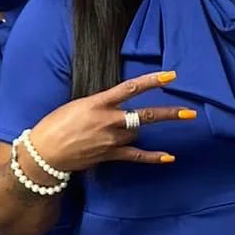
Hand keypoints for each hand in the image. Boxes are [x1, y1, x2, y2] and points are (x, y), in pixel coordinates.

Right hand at [31, 71, 195, 171]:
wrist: (44, 152)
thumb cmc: (55, 124)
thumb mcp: (77, 105)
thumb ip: (101, 103)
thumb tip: (118, 106)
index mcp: (98, 102)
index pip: (131, 88)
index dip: (152, 81)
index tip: (171, 76)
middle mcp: (108, 120)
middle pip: (146, 115)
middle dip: (169, 114)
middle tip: (189, 112)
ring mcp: (111, 139)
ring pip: (137, 133)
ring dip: (135, 131)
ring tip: (114, 132)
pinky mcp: (110, 155)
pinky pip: (137, 156)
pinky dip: (154, 157)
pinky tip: (170, 157)